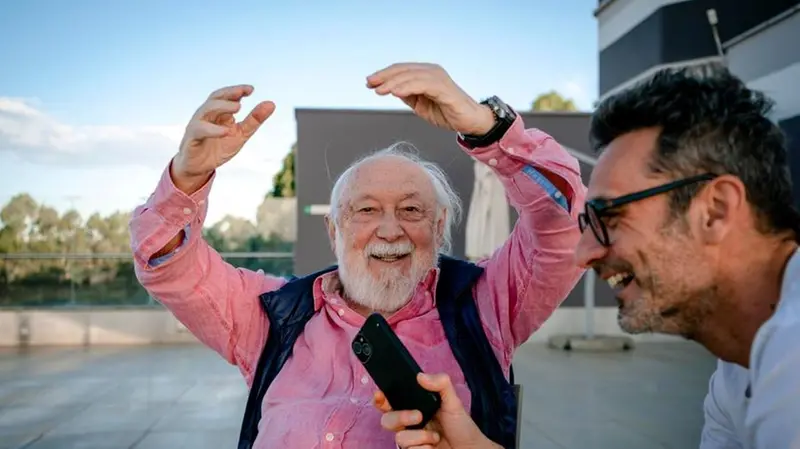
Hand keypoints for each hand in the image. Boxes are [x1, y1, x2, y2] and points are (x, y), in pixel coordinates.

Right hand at [172, 85, 275, 192]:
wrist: (199, 167)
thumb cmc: (219, 147)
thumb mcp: (240, 134)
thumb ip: (254, 120)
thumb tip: (272, 103)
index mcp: (219, 111)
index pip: (227, 95)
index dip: (238, 90)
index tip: (251, 89)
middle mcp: (207, 114)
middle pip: (216, 98)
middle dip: (229, 93)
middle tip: (243, 92)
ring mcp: (198, 124)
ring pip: (206, 110)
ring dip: (222, 107)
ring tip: (238, 108)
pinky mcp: (192, 138)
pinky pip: (200, 130)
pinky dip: (213, 130)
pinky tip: (226, 131)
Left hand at [366, 63, 494, 135]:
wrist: (469, 121)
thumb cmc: (446, 112)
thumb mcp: (420, 104)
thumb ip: (408, 95)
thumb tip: (390, 89)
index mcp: (425, 74)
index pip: (400, 70)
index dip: (384, 75)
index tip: (369, 83)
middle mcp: (431, 71)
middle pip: (403, 70)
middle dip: (384, 76)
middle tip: (370, 84)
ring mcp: (438, 78)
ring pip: (410, 76)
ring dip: (393, 82)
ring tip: (379, 90)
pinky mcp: (444, 87)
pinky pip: (422, 84)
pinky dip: (407, 87)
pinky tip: (395, 93)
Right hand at [374, 373, 500, 448]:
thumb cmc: (461, 426)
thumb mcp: (453, 401)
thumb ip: (441, 384)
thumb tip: (420, 376)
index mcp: (414, 407)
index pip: (390, 402)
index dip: (380, 399)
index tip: (380, 396)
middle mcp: (409, 424)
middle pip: (387, 420)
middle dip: (400, 417)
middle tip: (419, 417)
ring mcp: (411, 440)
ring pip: (399, 438)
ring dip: (420, 437)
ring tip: (435, 437)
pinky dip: (424, 448)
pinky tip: (434, 447)